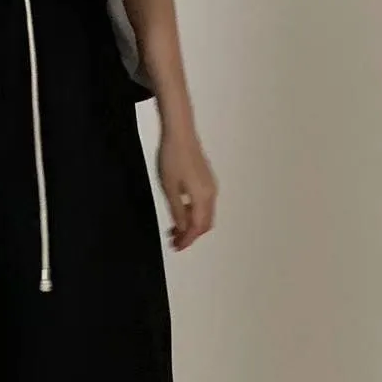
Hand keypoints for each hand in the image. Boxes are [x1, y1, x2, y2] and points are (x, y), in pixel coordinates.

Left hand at [157, 128, 216, 251]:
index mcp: (203, 197)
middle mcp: (211, 193)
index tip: (175, 247)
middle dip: (191, 235)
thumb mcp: (170, 188)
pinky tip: (179, 212)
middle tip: (173, 242)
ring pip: (204, 214)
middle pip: (205, 223)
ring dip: (191, 224)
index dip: (187, 240)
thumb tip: (183, 229)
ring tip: (173, 229)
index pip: (198, 227)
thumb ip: (177, 211)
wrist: (180, 133)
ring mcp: (210, 186)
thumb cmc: (172, 159)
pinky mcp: (206, 179)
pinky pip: (203, 204)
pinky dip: (193, 213)